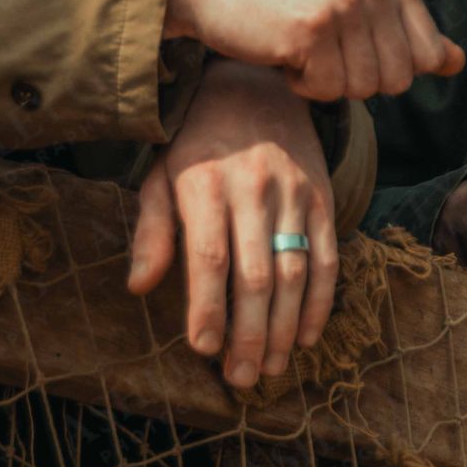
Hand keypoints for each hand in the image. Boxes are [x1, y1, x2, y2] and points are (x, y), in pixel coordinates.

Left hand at [128, 61, 339, 388]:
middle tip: (241, 378)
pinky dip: (319, 302)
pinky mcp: (323, 198)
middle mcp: (253, 188)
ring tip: (270, 367)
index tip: (203, 349)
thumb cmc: (197, 145)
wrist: (256, 89)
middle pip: (255, 274)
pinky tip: (305, 336)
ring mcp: (294, 193)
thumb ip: (152, 231)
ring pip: (294, 272)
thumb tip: (139, 286)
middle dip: (248, 332)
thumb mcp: (162, 176)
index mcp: (205, 184)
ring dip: (283, 327)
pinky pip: (327, 258)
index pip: (209, 257)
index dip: (207, 307)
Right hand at [164, 0, 464, 102]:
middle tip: (320, 47)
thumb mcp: (354, 3)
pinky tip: (281, 50)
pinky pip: (324, 91)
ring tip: (300, 45)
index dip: (384, 66)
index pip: (424, 57)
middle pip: (396, 81)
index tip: (350, 43)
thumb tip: (457, 62)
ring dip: (326, 81)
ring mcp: (344, 5)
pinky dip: (300, 84)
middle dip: (355, 78)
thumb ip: (408, 33)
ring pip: (362, 89)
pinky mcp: (311, 29)